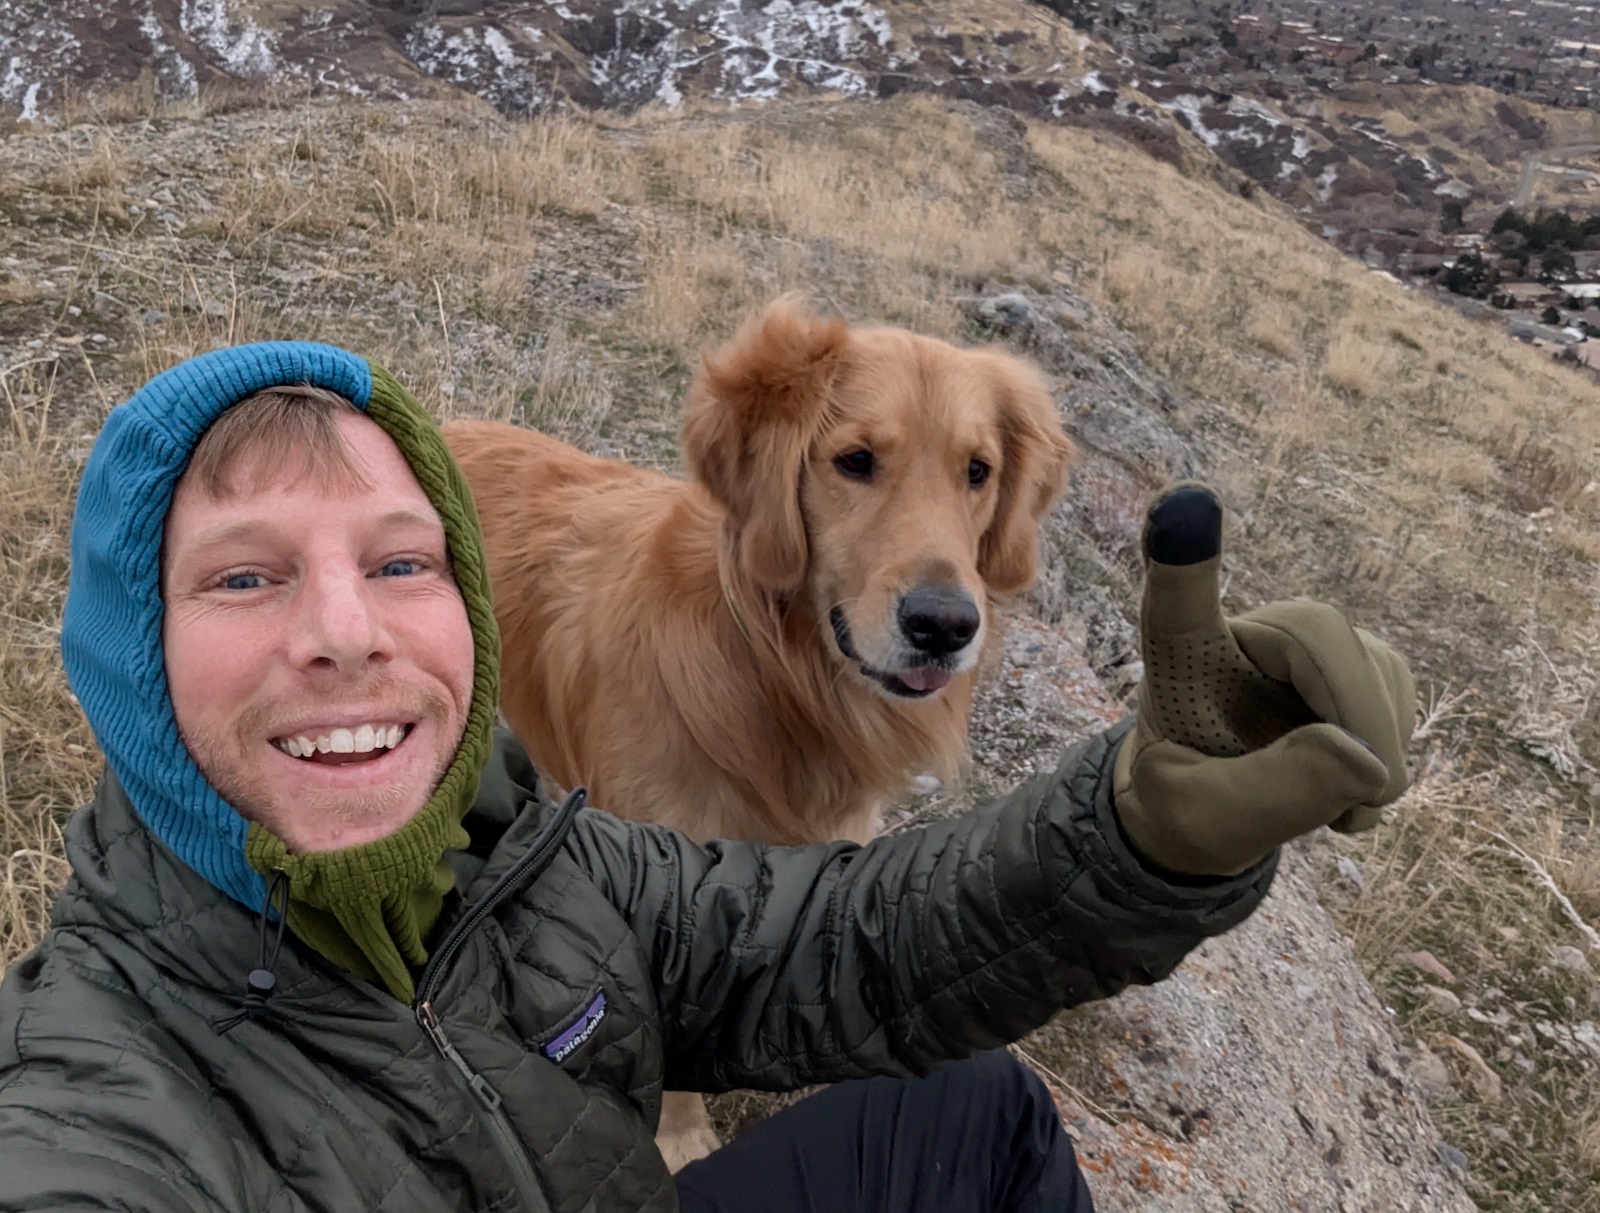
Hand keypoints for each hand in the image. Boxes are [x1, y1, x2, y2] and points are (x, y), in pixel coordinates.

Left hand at [1112, 484, 1415, 876]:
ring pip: (1375, 671)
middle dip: (1357, 719)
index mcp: (1180, 658)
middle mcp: (1246, 631)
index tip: (1183, 501)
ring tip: (1328, 802)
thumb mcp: (1204, 820)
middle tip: (1358, 803)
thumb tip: (1366, 759)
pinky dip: (1387, 753)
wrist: (1207, 807)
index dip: (1181, 557)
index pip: (1178, 600)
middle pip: (1323, 638)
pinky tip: (1349, 780)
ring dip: (1375, 749)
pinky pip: (1397, 697)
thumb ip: (1272, 795)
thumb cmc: (1186, 803)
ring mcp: (1305, 643)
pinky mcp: (1353, 662)